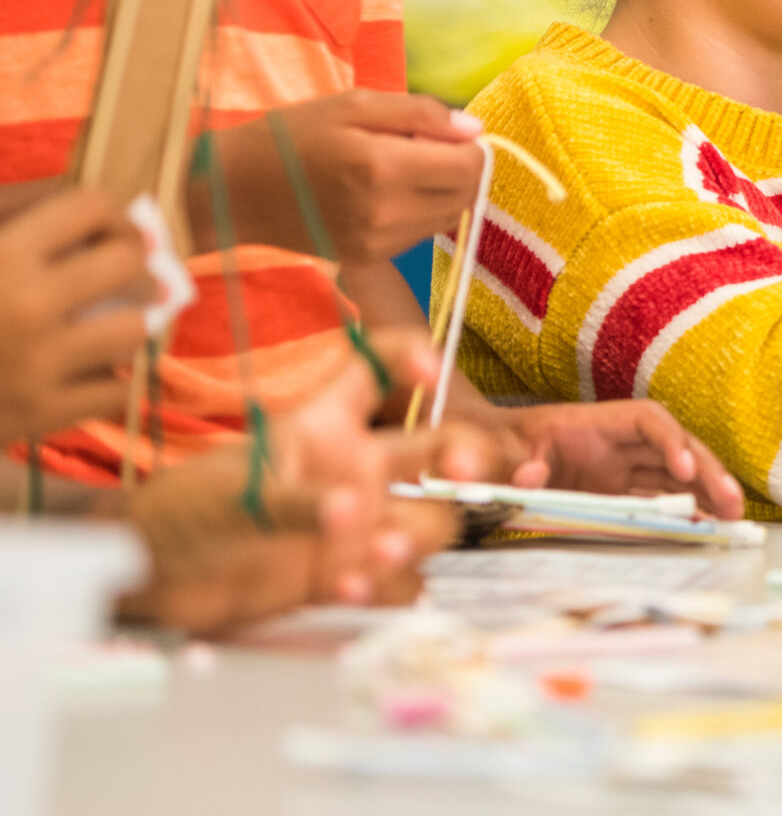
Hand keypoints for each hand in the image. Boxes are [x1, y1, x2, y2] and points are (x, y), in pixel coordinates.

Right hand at [0, 187, 156, 446]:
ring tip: (107, 326)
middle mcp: (23, 306)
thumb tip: (99, 204)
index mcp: (0, 256)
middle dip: (134, 267)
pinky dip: (109, 381)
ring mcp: (35, 364)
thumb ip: (18, 208)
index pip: (91, 207)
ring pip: (134, 329)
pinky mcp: (39, 414)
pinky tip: (87, 371)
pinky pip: (118, 390)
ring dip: (127, 325)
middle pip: (127, 264)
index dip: (110, 216)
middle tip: (127, 278)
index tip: (112, 234)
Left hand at [120, 331, 496, 631]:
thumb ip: (295, 501)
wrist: (153, 579)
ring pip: (428, 520)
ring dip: (419, 534)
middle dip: (464, 454)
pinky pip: (396, 582)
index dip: (409, 357)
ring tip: (382, 552)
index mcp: (325, 425)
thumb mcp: (233, 494)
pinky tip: (350, 589)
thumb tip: (352, 510)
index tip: (430, 371)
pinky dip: (387, 587)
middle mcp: (355, 469)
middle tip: (462, 472)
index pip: (376, 368)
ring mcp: (357, 525)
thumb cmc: (184, 512)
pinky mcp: (346, 574)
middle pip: (437, 448)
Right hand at [213, 92, 486, 264]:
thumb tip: (473, 130)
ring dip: (438, 191)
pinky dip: (415, 211)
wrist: (233, 191)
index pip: (470, 166)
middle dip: (457, 168)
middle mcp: (387, 213)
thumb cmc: (291, 136)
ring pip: (446, 216)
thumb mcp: (354, 105)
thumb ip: (420, 113)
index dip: (468, 146)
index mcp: (384, 168)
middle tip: (417, 147)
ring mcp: (378, 243)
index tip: (441, 133)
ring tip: (395, 169)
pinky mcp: (369, 259)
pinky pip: (419, 234)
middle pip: (465, 194)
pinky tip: (381, 194)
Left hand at [506, 401, 745, 517]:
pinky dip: (684, 509)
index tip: (685, 468)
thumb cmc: (493, 445)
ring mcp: (618, 468)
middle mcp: (615, 443)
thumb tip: (529, 476)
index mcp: (593, 424)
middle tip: (730, 502)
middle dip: (707, 471)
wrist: (483, 454)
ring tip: (733, 517)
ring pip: (676, 475)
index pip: (648, 421)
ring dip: (707, 492)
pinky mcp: (616, 491)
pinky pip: (659, 497)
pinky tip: (705, 525)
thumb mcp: (496, 451)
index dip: (671, 442)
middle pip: (676, 448)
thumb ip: (512, 463)